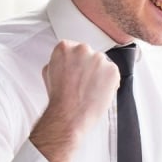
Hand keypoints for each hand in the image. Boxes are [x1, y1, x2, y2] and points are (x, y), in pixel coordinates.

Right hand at [30, 40, 119, 161]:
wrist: (69, 114)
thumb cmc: (59, 98)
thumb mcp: (48, 73)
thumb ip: (59, 62)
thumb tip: (64, 62)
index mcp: (65, 47)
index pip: (74, 49)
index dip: (75, 62)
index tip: (75, 71)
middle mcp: (82, 49)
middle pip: (89, 55)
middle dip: (88, 67)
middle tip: (82, 83)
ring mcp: (99, 59)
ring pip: (102, 65)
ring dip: (99, 75)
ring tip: (89, 90)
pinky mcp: (112, 70)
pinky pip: (113, 74)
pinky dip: (109, 83)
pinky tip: (98, 92)